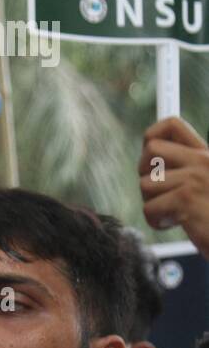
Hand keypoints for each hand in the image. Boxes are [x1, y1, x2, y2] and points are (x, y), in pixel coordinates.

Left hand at [140, 117, 208, 257]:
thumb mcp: (204, 184)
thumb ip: (184, 167)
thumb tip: (149, 151)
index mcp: (207, 155)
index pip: (172, 124)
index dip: (151, 136)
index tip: (150, 160)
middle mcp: (204, 161)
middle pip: (151, 149)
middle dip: (146, 174)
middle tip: (161, 194)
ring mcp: (197, 178)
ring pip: (145, 183)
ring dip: (153, 203)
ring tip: (174, 213)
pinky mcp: (187, 199)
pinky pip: (149, 208)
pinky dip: (157, 221)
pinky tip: (175, 224)